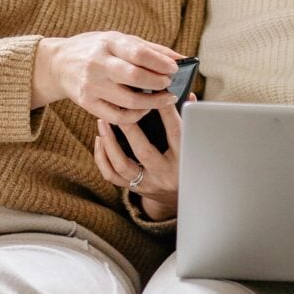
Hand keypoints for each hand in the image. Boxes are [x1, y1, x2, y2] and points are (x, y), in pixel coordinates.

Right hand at [32, 31, 181, 125]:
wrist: (58, 64)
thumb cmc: (95, 49)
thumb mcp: (118, 40)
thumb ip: (150, 49)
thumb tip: (181, 59)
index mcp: (108, 43)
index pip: (138, 53)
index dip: (160, 63)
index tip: (174, 68)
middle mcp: (97, 63)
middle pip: (134, 77)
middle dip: (158, 83)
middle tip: (170, 85)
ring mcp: (91, 85)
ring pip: (128, 100)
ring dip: (152, 103)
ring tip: (165, 99)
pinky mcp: (87, 103)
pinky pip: (116, 116)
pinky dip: (135, 116)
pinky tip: (144, 110)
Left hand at [94, 101, 184, 219]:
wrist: (181, 199)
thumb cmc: (189, 164)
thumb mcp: (194, 145)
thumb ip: (190, 120)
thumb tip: (188, 94)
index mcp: (183, 160)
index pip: (175, 133)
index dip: (166, 112)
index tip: (156, 94)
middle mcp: (165, 174)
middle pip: (144, 151)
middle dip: (129, 128)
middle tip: (118, 108)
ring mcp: (148, 183)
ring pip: (122, 165)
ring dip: (109, 143)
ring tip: (102, 123)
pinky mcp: (134, 188)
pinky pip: (111, 175)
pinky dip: (102, 157)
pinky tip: (100, 141)